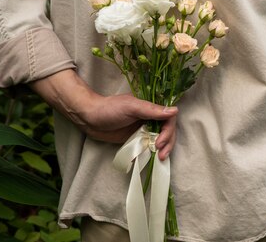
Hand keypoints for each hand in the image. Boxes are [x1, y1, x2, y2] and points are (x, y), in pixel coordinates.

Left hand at [30, 69, 177, 159]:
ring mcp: (143, 129)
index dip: (168, 131)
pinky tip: (152, 158)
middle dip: (167, 142)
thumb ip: (152, 110)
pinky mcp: (136, 139)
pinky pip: (149, 145)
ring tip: (159, 158)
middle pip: (167, 130)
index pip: (169, 119)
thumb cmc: (109, 109)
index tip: (160, 142)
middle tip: (161, 154)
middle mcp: (150, 118)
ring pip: (160, 139)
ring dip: (163, 149)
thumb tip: (175, 110)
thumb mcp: (131, 107)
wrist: (89, 119)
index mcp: (151, 108)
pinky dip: (152, 152)